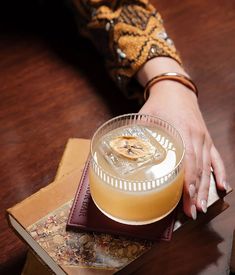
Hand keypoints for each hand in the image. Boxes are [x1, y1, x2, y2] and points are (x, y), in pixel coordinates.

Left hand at [139, 80, 227, 218]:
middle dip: (196, 192)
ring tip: (202, 207)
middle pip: (198, 168)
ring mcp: (204, 138)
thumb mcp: (145, 117)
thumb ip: (135, 135)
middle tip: (192, 212)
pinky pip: (216, 158)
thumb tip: (120, 153)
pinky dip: (220, 173)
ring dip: (206, 188)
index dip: (188, 181)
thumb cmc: (159, 104)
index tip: (186, 198)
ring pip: (208, 167)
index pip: (187, 160)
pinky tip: (222, 187)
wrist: (175, 90)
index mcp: (180, 131)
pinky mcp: (207, 139)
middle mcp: (196, 136)